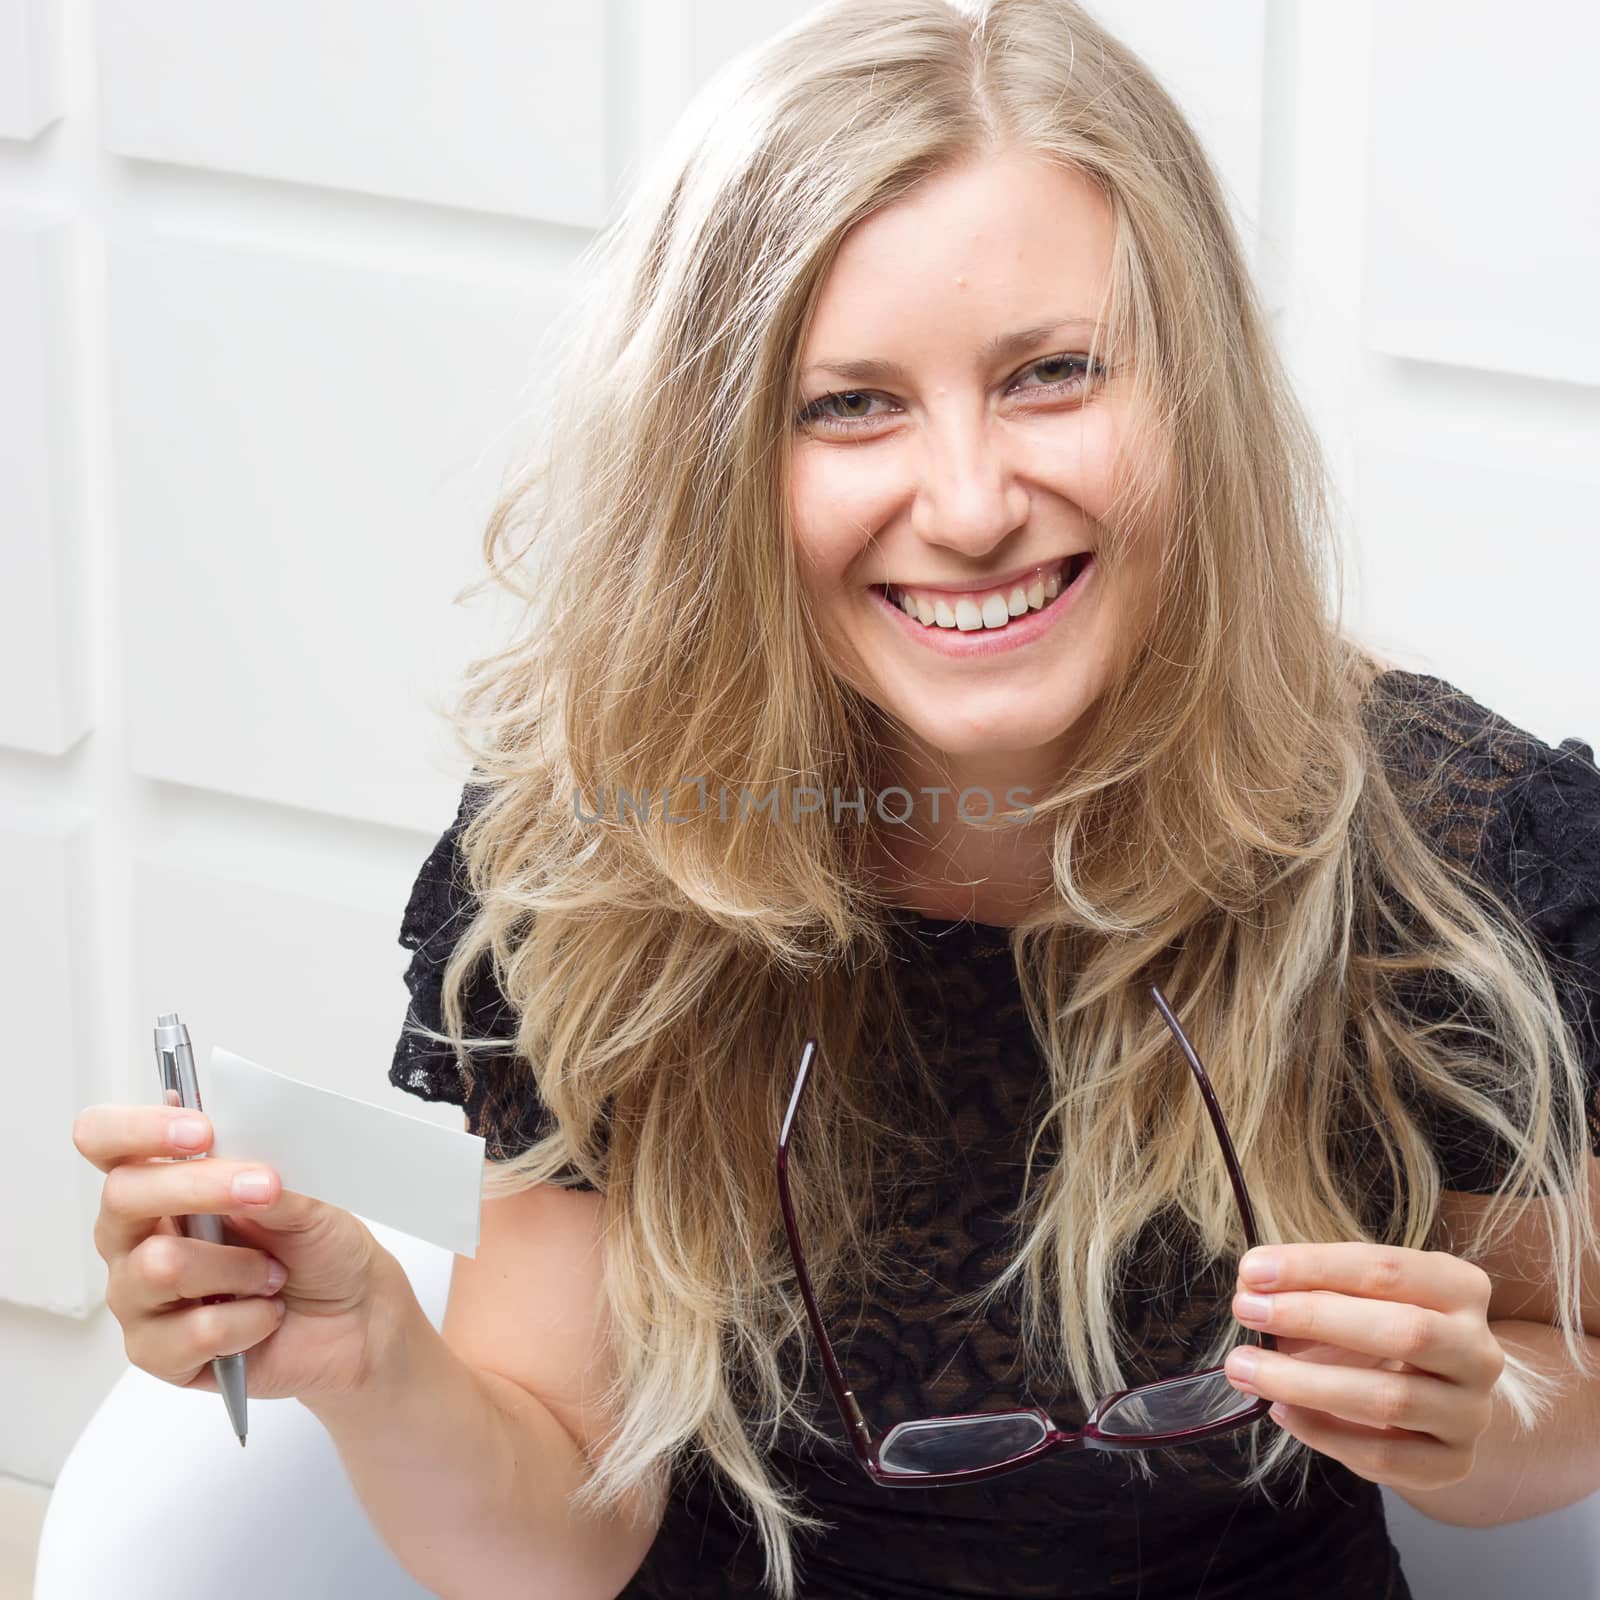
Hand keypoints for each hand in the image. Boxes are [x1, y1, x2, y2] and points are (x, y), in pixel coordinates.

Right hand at [74, 1103, 408, 1403]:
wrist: (354, 1314)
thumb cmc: (319, 1247)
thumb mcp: (305, 1196)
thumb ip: (259, 1173)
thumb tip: (227, 1154)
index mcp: (162, 1182)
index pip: (107, 1139)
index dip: (138, 1129)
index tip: (200, 1132)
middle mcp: (137, 1237)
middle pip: (122, 1197)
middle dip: (200, 1188)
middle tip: (266, 1188)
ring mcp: (139, 1297)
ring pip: (160, 1266)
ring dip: (239, 1266)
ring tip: (272, 1273)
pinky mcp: (158, 1353)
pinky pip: (194, 1330)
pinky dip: (250, 1318)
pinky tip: (265, 1316)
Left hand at [1223, 1242, 1506, 1491]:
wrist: (1436, 1396)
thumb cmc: (1381, 1326)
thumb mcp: (1355, 1293)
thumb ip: (1310, 1284)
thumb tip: (1252, 1282)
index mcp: (1460, 1288)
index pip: (1387, 1269)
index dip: (1315, 1267)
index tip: (1252, 1269)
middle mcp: (1479, 1350)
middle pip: (1404, 1332)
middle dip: (1314, 1318)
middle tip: (1245, 1310)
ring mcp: (1470, 1411)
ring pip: (1391, 1400)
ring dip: (1305, 1383)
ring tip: (1244, 1369)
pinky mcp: (1452, 1463)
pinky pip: (1384, 1456)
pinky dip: (1324, 1433)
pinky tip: (1281, 1411)